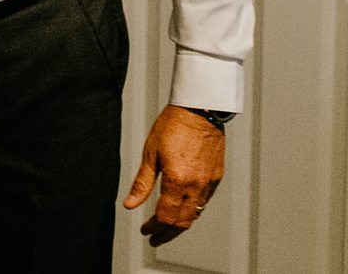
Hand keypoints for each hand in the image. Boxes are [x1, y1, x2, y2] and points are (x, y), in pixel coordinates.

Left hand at [123, 104, 225, 245]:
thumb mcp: (150, 153)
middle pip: (182, 222)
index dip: (154, 228)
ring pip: (195, 214)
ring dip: (181, 224)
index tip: (146, 230)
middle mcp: (196, 185)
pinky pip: (205, 201)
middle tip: (155, 236)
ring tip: (166, 226)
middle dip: (167, 233)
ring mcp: (209, 182)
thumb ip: (142, 183)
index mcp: (177, 180)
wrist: (199, 110)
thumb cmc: (172, 126)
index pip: (165, 216)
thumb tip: (130, 204)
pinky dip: (193, 210)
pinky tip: (183, 207)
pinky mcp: (217, 177)